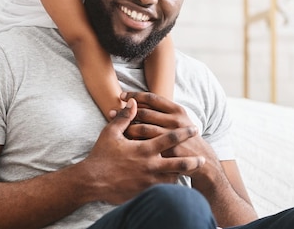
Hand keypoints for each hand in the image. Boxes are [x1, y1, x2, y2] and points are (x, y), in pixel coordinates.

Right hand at [83, 98, 205, 203]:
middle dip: (192, 161)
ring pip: (172, 179)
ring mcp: (147, 181)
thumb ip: (124, 117)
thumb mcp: (111, 133)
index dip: (184, 133)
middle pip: (178, 163)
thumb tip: (132, 101)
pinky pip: (162, 190)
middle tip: (202, 158)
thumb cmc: (101, 155)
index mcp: (144, 149)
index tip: (194, 129)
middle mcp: (149, 165)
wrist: (91, 181)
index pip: (170, 139)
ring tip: (190, 172)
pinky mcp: (143, 192)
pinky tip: (175, 183)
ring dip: (182, 175)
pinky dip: (170, 186)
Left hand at [121, 92, 221, 186]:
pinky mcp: (168, 152)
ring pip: (143, 128)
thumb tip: (138, 102)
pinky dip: (132, 143)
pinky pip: (145, 146)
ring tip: (112, 125)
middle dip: (126, 111)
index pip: (152, 98)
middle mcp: (175, 120)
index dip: (135, 95)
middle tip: (111, 112)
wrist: (202, 160)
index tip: (122, 96)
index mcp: (177, 110)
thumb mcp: (179, 121)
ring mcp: (172, 136)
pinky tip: (121, 143)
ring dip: (126, 126)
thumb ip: (162, 112)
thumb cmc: (185, 138)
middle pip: (145, 112)